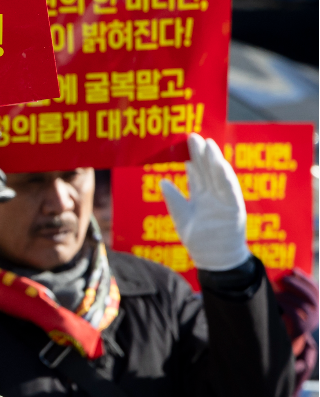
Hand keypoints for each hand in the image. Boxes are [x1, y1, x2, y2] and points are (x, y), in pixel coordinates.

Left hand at [160, 133, 249, 270]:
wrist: (215, 261)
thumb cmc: (199, 239)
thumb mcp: (181, 217)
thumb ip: (174, 199)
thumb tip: (162, 181)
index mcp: (202, 196)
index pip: (196, 173)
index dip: (191, 159)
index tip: (183, 143)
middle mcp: (214, 195)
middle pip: (207, 170)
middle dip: (200, 153)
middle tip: (192, 136)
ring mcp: (224, 201)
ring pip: (219, 176)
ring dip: (214, 160)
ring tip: (207, 144)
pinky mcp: (234, 208)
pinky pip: (230, 189)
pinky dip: (225, 176)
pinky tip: (219, 163)